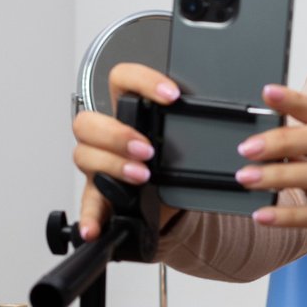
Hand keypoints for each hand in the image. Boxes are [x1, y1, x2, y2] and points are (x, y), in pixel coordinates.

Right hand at [71, 63, 181, 238]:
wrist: (169, 198)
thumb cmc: (172, 160)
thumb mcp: (181, 137)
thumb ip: (191, 124)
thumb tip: (223, 117)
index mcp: (129, 112)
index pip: (122, 79)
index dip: (142, 81)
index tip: (171, 96)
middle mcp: (107, 137)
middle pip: (88, 122)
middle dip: (118, 134)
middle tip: (148, 149)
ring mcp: (98, 166)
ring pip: (84, 156)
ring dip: (112, 166)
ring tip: (141, 176)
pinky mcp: (100, 196)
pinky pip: (87, 206)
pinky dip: (89, 218)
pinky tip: (94, 227)